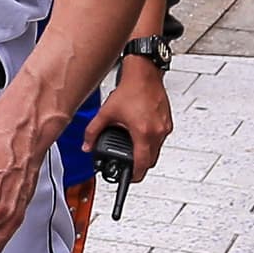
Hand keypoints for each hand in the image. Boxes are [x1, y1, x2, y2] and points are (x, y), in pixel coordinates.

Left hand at [84, 65, 171, 181]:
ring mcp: (164, 127)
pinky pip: (160, 139)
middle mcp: (157, 132)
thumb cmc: (131, 89)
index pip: (141, 164)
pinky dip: (150, 141)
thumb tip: (86, 145)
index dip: (135, 175)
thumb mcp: (106, 113)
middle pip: (151, 161)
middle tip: (128, 165)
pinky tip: (139, 134)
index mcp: (143, 133)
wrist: (144, 73)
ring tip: (132, 148)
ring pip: (156, 150)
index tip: (129, 179)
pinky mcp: (167, 121)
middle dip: (139, 165)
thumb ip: (93, 131)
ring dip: (145, 153)